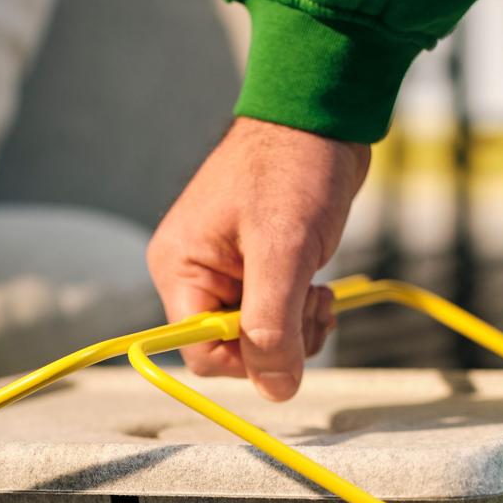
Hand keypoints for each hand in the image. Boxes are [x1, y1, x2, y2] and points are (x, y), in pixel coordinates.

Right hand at [147, 117, 370, 400]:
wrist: (322, 113)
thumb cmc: (295, 168)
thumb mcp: (282, 251)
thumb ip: (273, 326)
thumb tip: (276, 390)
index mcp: (180, 269)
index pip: (201, 354)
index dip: (248, 361)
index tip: (288, 340)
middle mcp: (194, 274)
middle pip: (232, 350)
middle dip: (279, 341)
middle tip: (313, 306)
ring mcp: (225, 271)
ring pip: (259, 336)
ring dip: (297, 328)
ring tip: (320, 293)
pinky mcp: (256, 267)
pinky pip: (275, 315)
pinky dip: (301, 313)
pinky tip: (319, 287)